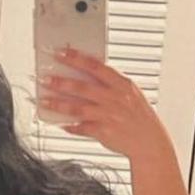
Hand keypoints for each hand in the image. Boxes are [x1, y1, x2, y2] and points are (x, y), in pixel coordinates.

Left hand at [38, 47, 174, 160]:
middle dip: (61, 82)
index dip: (76, 58)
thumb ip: (110, 83)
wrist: (149, 141)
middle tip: (45, 78)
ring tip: (44, 101)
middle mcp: (114, 98)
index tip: (60, 53)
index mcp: (122, 84)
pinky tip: (60, 123)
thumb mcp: (130, 92)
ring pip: (78, 108)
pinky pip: (81, 128)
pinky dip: (69, 126)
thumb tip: (85, 73)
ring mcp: (108, 115)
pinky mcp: (103, 132)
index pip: (96, 66)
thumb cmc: (138, 115)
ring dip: (58, 104)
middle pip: (83, 87)